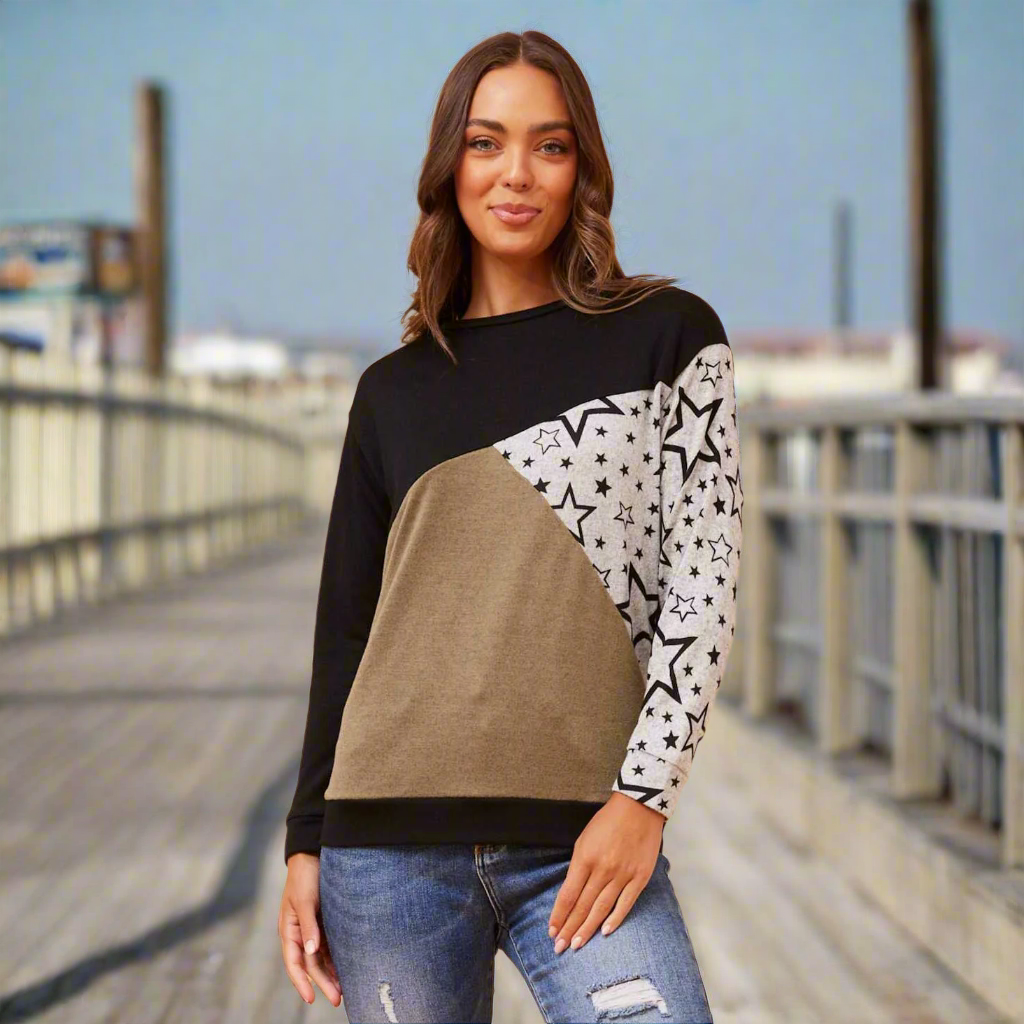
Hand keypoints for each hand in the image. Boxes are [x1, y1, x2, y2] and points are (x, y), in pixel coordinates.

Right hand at [279, 852, 342, 1006]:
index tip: (311, 998)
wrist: (313, 853)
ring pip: (321, 958)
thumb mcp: (305, 900)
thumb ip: (308, 926)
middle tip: (338, 999)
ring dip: (331, 973)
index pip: (295, 962)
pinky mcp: (325, 922)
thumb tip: (311, 951)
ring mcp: (313, 928)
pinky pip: (330, 945)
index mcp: (289, 930)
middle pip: (311, 964)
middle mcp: (300, 933)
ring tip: (345, 989)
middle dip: (323, 982)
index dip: (302, 982)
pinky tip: (347, 967)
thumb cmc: (305, 876)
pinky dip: (337, 958)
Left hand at [548, 792, 664, 953]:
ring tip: (577, 945)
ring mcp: (622, 875)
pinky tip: (604, 932)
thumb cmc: (607, 822)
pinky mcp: (640, 877)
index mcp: (585, 857)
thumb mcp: (584, 839)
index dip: (559, 915)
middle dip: (569, 928)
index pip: (568, 894)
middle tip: (560, 947)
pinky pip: (625, 904)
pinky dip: (615, 919)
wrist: (639, 808)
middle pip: (582, 906)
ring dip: (587, 929)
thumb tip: (571, 892)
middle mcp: (602, 869)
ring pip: (601, 909)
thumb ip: (578, 866)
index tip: (552, 931)